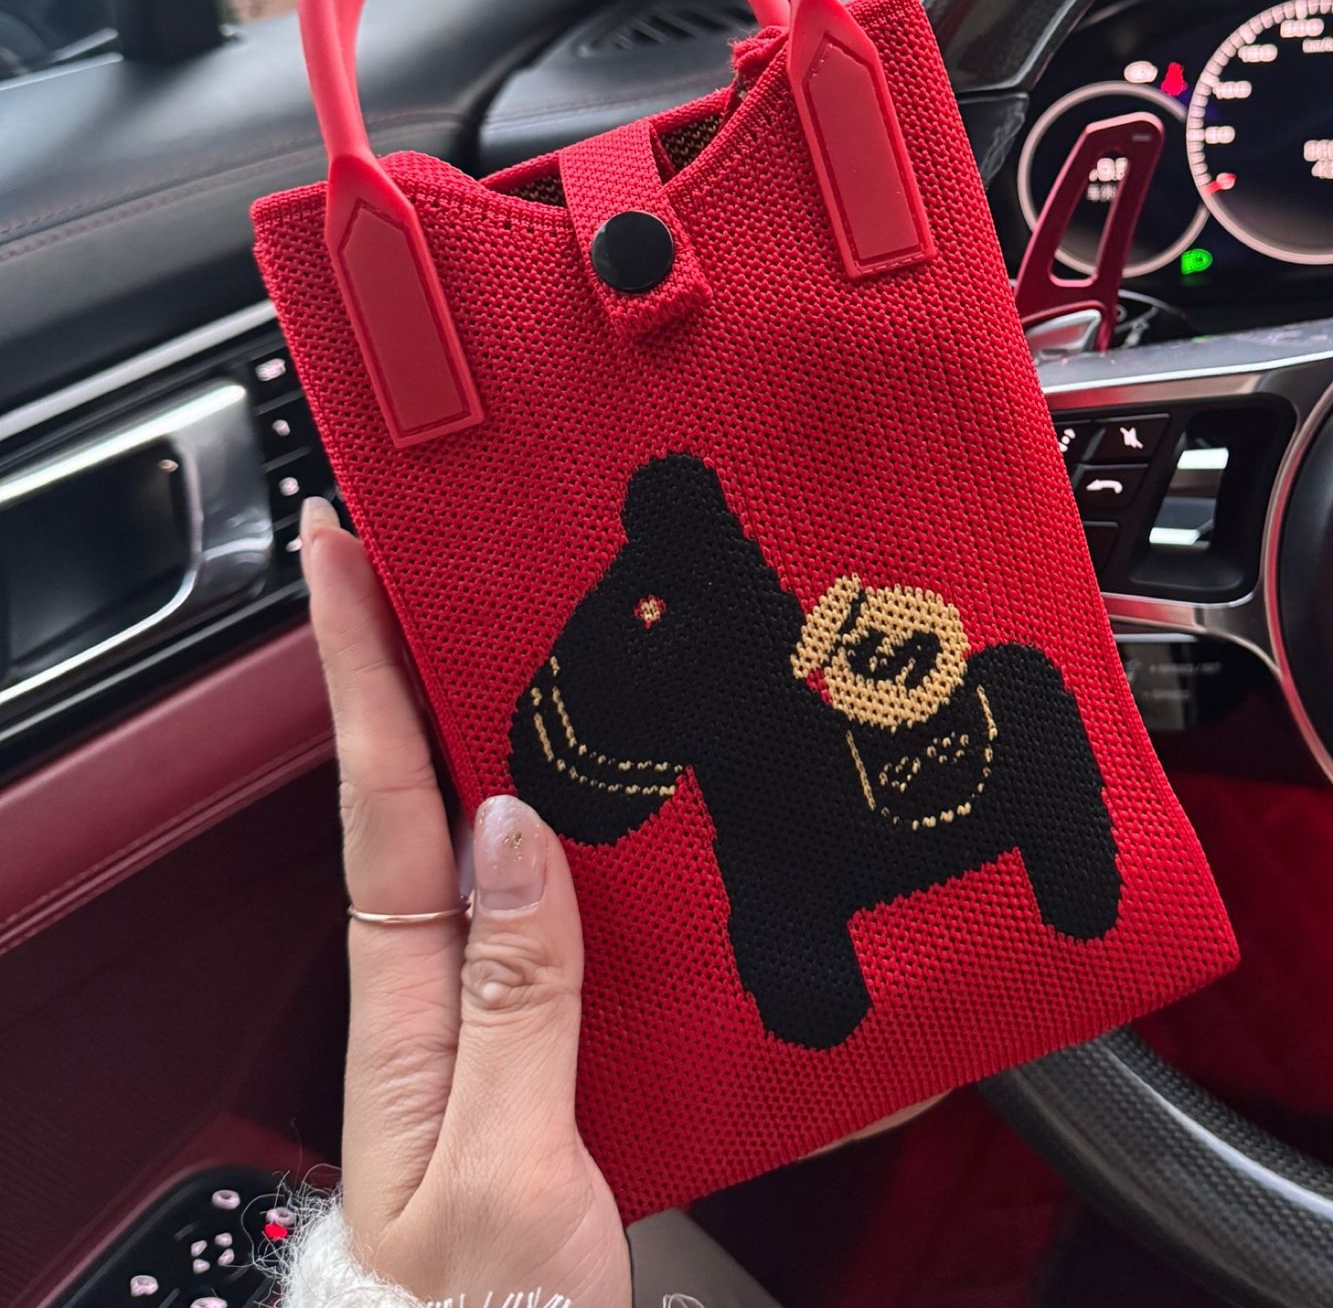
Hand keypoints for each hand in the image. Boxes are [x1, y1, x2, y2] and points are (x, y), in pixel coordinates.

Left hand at [303, 496, 631, 1307]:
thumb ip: (516, 999)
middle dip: (406, 661)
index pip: (376, 802)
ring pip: (485, 835)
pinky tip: (610, 786)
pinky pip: (552, 898)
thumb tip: (513, 828)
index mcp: (405, 1013)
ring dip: (488, 723)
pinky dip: (568, 816)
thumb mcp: (507, 1169)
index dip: (354, 672)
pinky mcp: (549, 1038)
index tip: (338, 555)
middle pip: (417, 792)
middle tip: (428, 547)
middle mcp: (435, 993)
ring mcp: (489, 1012)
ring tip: (518, 624)